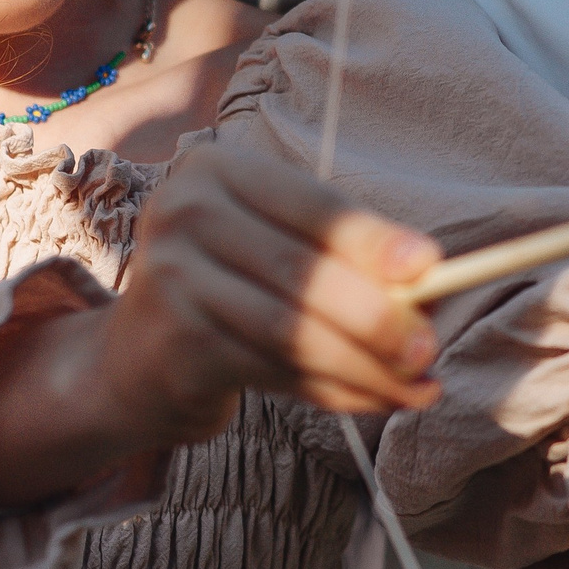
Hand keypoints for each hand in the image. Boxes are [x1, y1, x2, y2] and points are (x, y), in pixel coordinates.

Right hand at [0, 141, 440, 506]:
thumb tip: (430, 285)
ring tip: (416, 389)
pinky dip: (332, 391)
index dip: (372, 239)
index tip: (430, 267)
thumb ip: (343, 260)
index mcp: (218, 169)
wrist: (138, 359)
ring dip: (364, 367)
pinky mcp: (174, 342)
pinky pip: (272, 370)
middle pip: (303, 271)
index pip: (311, 205)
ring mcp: (170, 277)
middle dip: (378, 316)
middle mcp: (184, 211)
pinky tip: (370, 400)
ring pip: (292, 330)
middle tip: (429, 350)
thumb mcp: (280, 251)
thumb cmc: (232, 290)